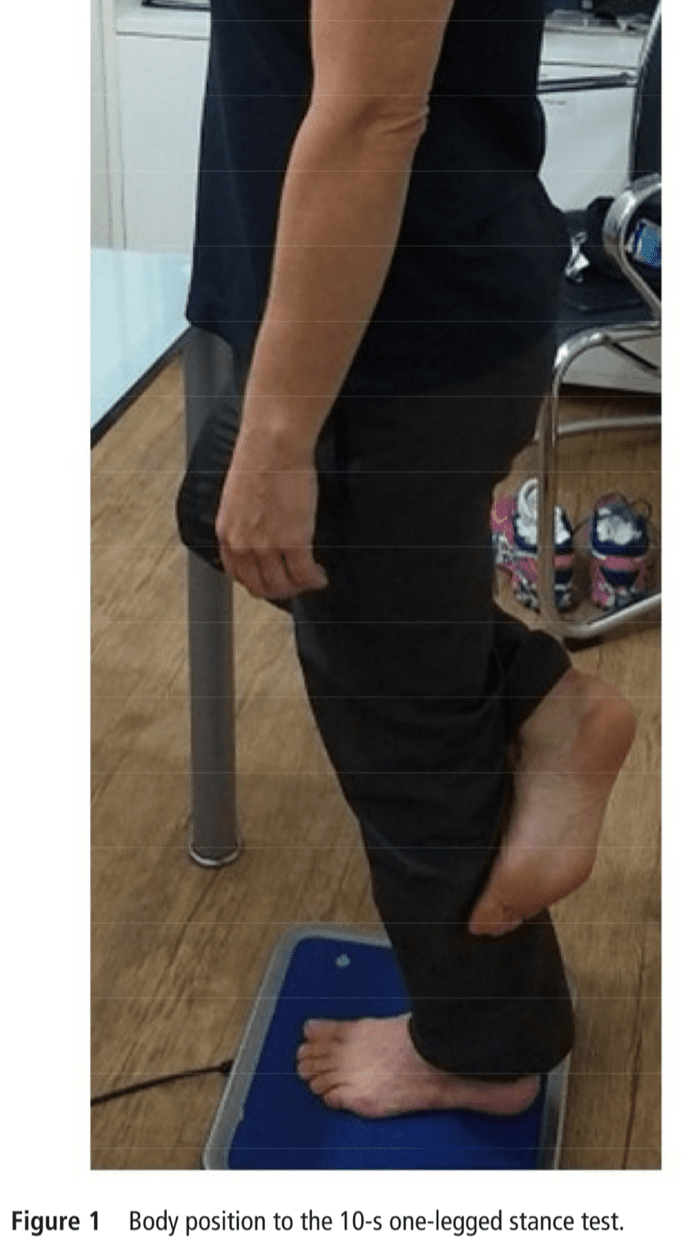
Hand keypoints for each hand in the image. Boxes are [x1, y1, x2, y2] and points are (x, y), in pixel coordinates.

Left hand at [215, 427, 327, 599]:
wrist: (273, 445)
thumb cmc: (259, 458)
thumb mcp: (238, 496)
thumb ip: (244, 519)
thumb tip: (260, 528)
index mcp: (227, 533)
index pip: (237, 575)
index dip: (257, 582)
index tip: (271, 579)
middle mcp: (243, 545)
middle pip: (260, 587)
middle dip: (280, 590)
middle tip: (295, 584)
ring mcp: (268, 546)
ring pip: (283, 586)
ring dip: (299, 588)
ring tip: (310, 579)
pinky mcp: (294, 542)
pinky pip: (304, 575)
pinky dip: (314, 580)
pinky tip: (320, 576)